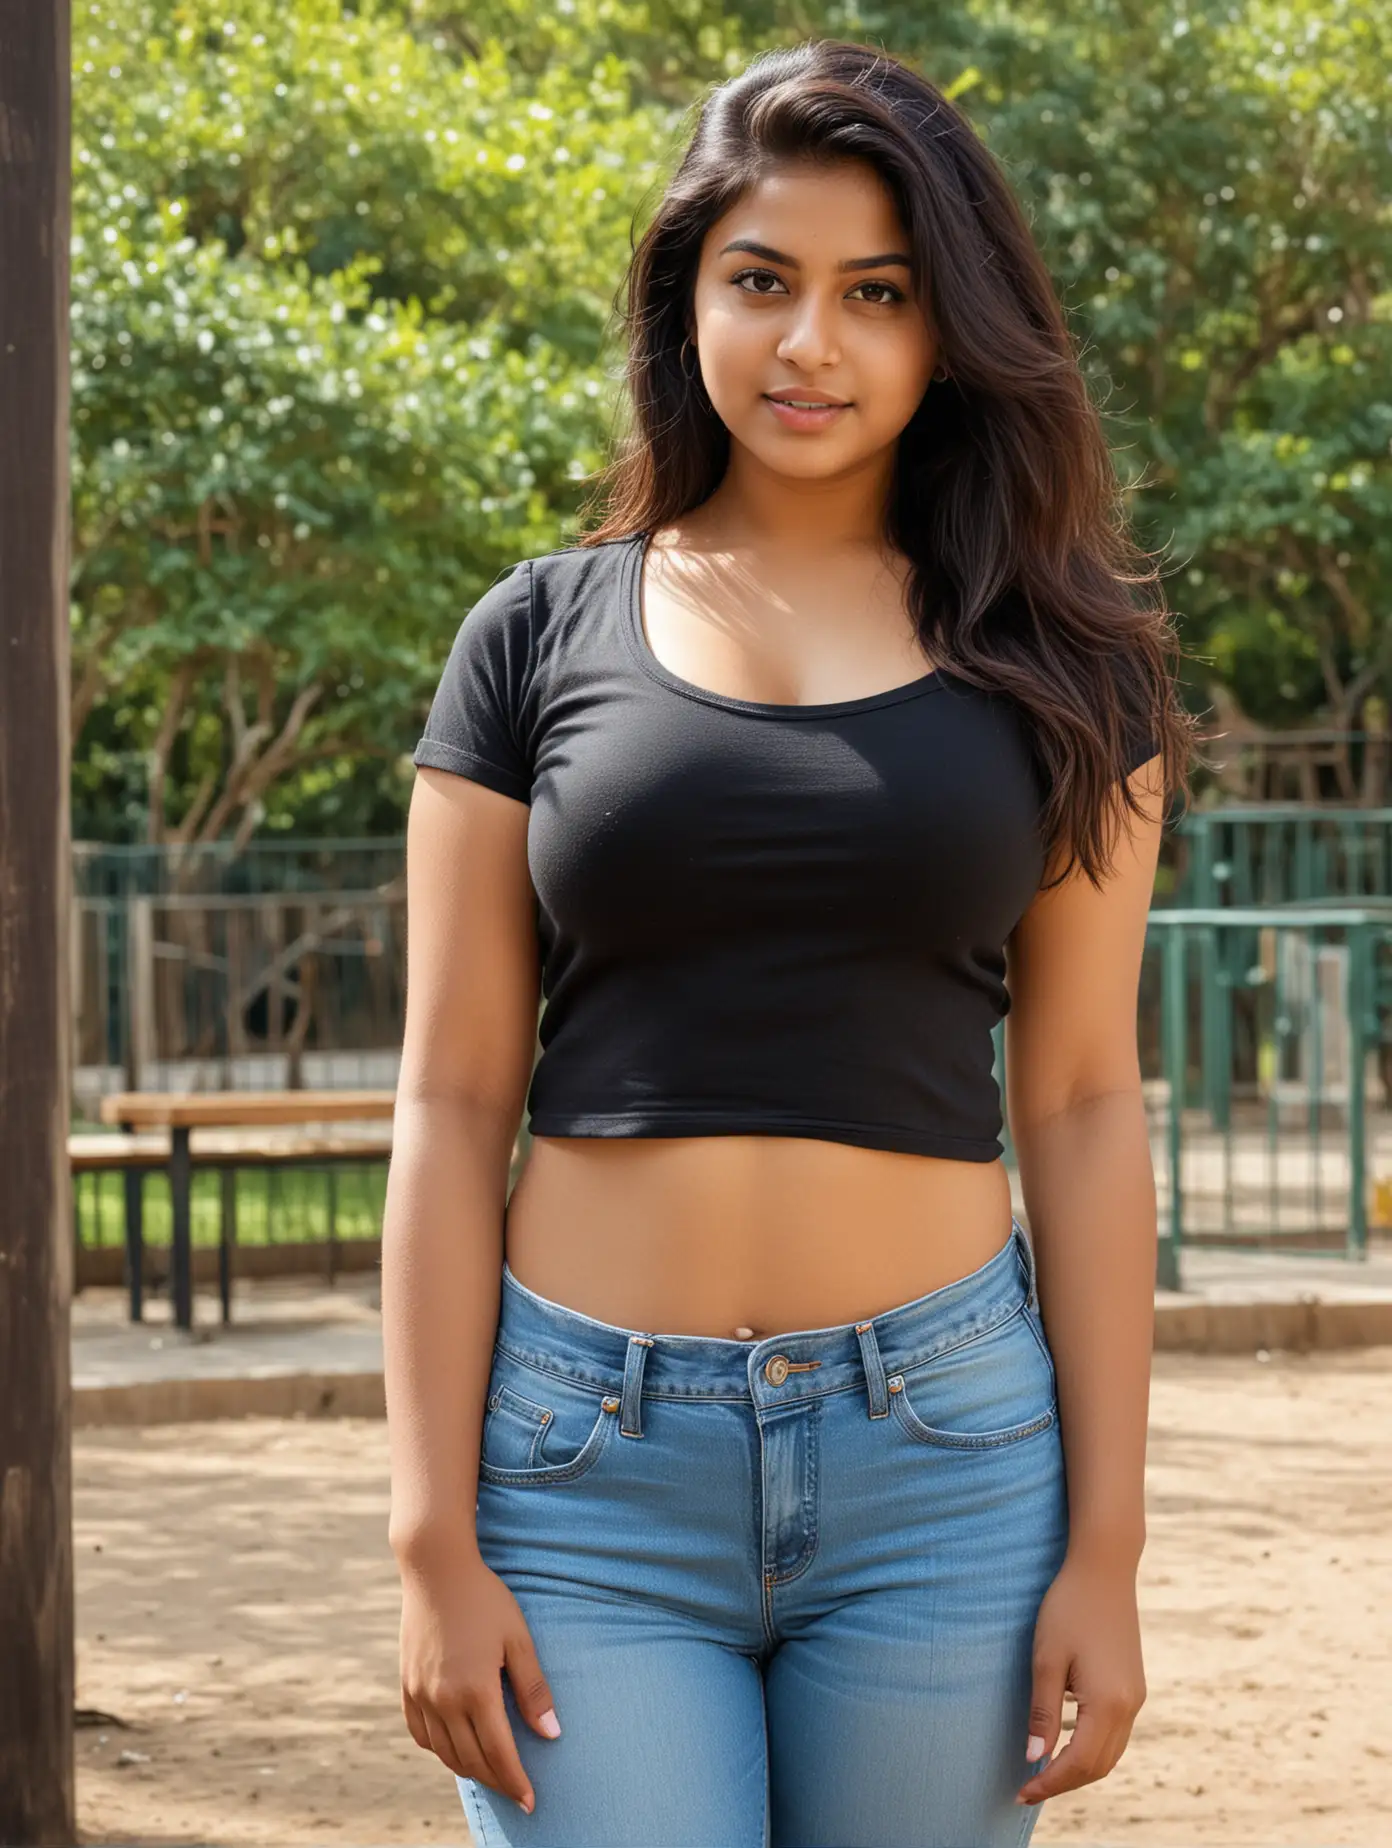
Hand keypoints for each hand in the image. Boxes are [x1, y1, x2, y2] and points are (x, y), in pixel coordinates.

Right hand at [398, 1547, 561, 1815]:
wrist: (436, 1570)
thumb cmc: (485, 1599)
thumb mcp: (518, 1639)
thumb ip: (533, 1690)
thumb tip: (552, 1734)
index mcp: (475, 1690)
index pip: (499, 1753)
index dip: (516, 1781)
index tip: (532, 1802)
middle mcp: (443, 1699)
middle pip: (471, 1760)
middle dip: (496, 1781)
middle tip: (516, 1793)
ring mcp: (421, 1694)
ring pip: (444, 1753)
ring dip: (469, 1770)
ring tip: (491, 1774)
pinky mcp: (407, 1686)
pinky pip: (421, 1734)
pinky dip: (439, 1750)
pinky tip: (455, 1748)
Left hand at [1015, 1545, 1146, 1808]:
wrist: (1104, 1568)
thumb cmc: (1069, 1608)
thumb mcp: (1046, 1659)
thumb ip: (1043, 1713)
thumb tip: (1034, 1759)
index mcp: (1108, 1704)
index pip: (1078, 1764)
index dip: (1050, 1783)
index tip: (1020, 1793)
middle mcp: (1130, 1707)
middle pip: (1099, 1766)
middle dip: (1065, 1782)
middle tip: (1028, 1787)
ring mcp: (1136, 1697)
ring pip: (1111, 1753)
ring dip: (1080, 1768)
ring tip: (1044, 1770)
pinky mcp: (1134, 1685)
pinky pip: (1116, 1733)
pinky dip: (1092, 1748)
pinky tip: (1065, 1740)